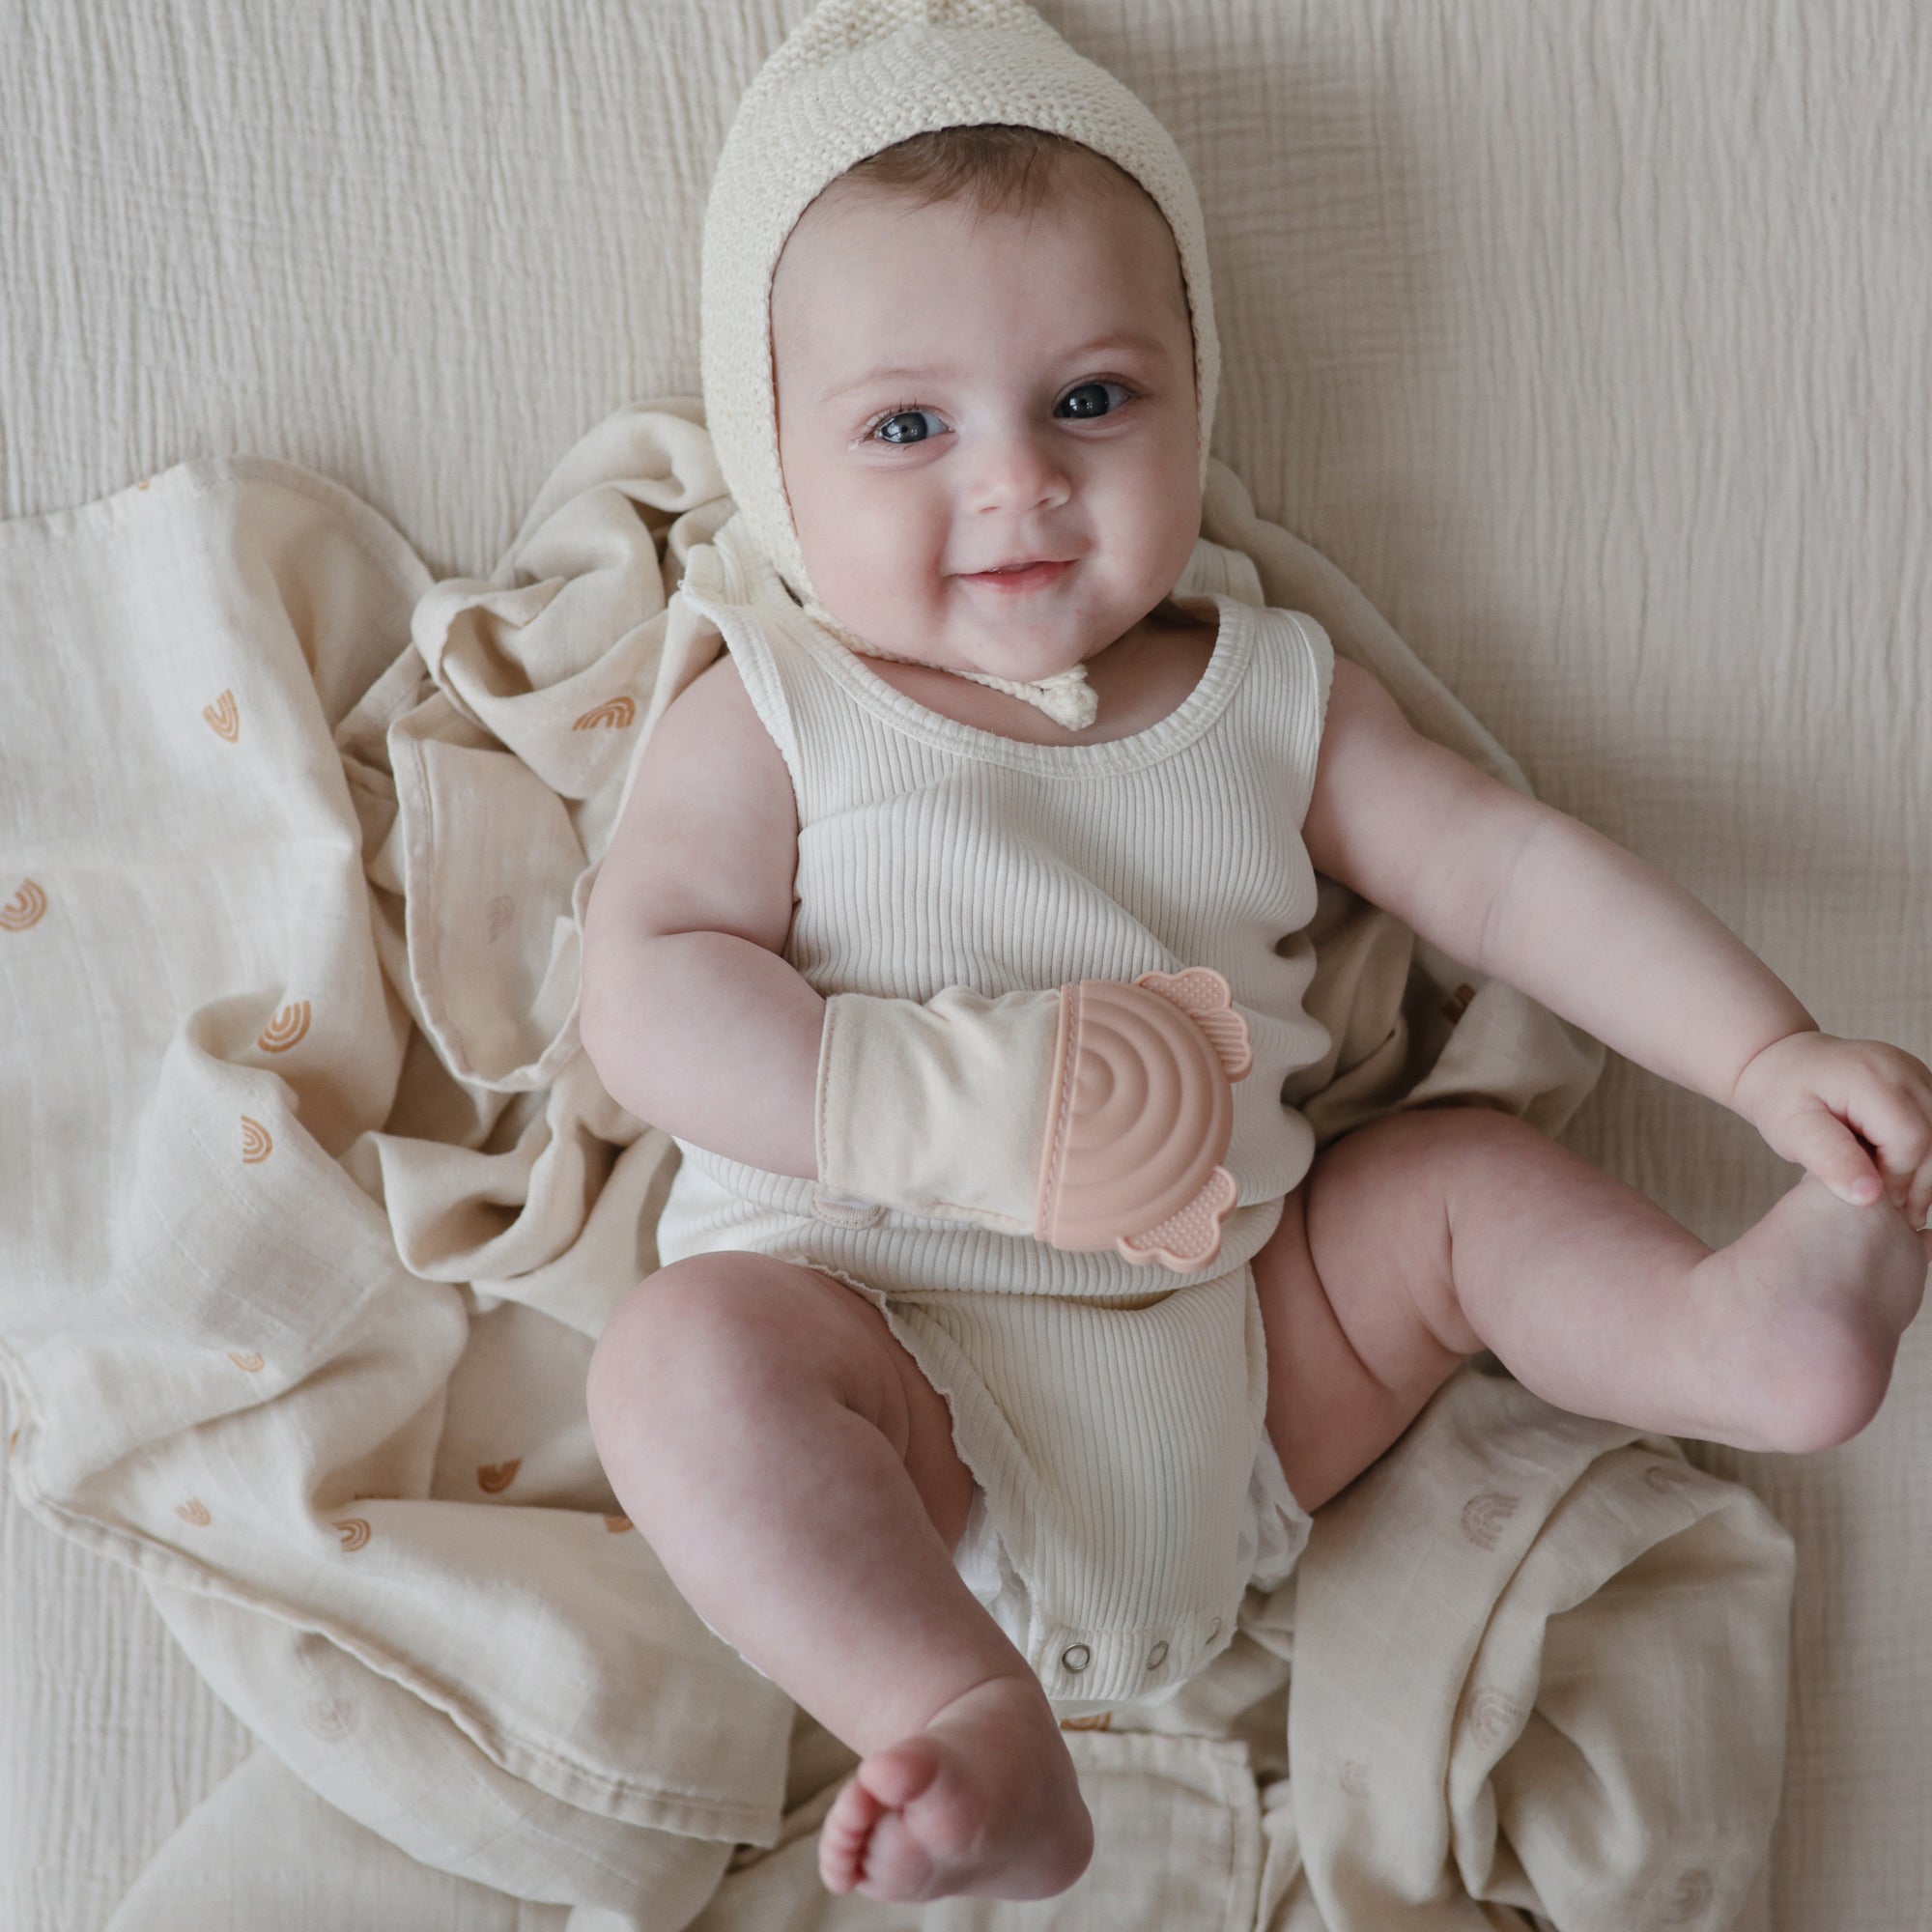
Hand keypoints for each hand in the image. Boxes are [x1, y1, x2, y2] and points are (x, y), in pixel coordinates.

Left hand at [1731, 1029, 1931, 1226]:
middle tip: (1893, 1210)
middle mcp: (1902, 1070)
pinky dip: (1926, 1154)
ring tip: (1899, 1197)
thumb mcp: (1792, 1131)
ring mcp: (1916, 1072)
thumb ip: (1830, 1160)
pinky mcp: (1920, 1081)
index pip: (1910, 1141)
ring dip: (1926, 1171)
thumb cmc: (1782, 1098)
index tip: (1869, 1198)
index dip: (1897, 1179)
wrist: (1782, 1062)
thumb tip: (1870, 1196)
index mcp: (1870, 1079)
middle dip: (1918, 1181)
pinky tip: (1900, 1172)